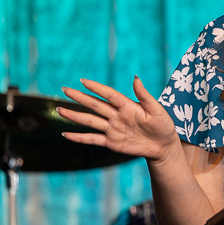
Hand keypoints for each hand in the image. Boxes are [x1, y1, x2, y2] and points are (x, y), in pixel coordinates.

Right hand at [58, 77, 180, 161]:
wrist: (163, 146)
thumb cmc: (163, 125)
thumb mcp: (157, 110)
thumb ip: (144, 95)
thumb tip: (135, 78)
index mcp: (127, 106)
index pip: (109, 95)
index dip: (97, 88)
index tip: (83, 81)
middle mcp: (117, 116)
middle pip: (95, 105)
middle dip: (79, 98)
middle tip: (64, 90)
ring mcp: (112, 129)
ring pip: (90, 121)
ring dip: (74, 116)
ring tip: (59, 110)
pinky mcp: (112, 142)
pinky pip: (92, 139)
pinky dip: (79, 137)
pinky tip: (65, 134)